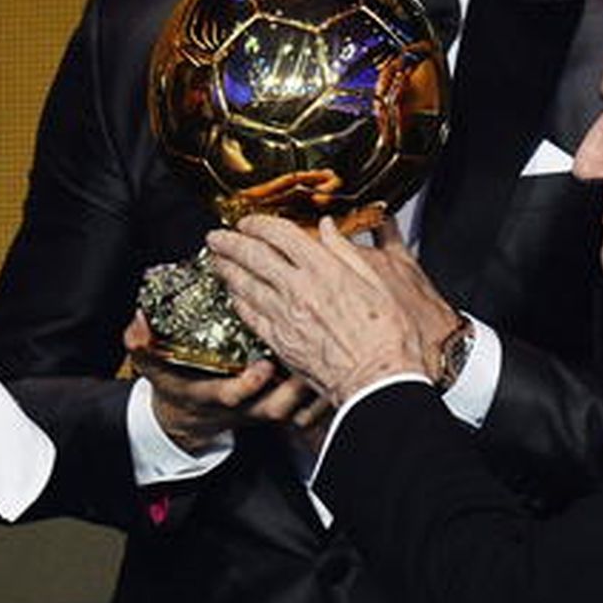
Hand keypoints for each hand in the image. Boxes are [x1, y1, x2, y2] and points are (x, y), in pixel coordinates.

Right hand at [123, 311, 327, 452]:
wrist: (189, 415)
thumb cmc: (175, 383)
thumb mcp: (151, 365)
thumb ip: (140, 343)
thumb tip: (137, 322)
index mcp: (211, 396)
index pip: (231, 396)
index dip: (248, 386)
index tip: (261, 366)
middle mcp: (242, 407)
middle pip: (276, 407)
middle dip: (294, 388)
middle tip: (310, 360)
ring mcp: (263, 407)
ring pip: (297, 408)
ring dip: (314, 386)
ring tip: (328, 355)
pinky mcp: (279, 402)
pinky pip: (307, 404)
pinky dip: (321, 386)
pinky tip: (333, 357)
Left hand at [206, 216, 456, 404]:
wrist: (379, 380)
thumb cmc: (387, 336)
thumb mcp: (376, 282)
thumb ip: (346, 251)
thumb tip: (327, 227)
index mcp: (325, 269)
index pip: (281, 235)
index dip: (258, 223)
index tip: (248, 221)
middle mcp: (300, 289)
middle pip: (253, 256)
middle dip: (230, 243)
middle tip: (216, 237)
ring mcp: (286, 316)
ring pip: (245, 285)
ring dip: (226, 269)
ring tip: (215, 260)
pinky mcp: (280, 342)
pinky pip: (250, 316)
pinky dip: (237, 302)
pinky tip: (232, 295)